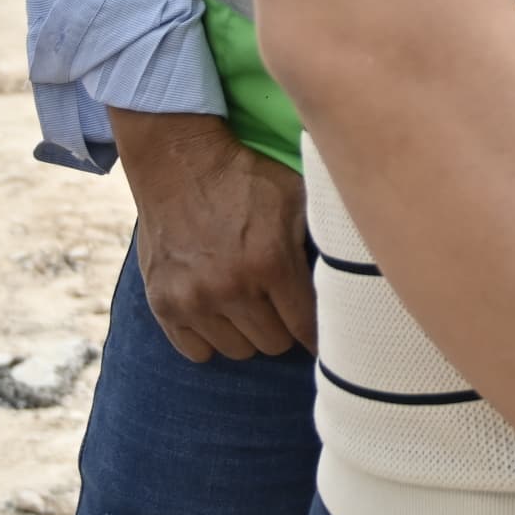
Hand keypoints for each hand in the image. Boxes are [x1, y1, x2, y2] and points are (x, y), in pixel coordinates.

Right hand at [111, 109, 315, 360]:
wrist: (178, 162)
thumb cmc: (245, 179)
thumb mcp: (295, 198)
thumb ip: (320, 239)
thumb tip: (351, 278)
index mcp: (270, 262)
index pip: (306, 327)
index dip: (317, 331)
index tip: (319, 331)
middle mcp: (230, 288)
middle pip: (273, 344)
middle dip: (281, 325)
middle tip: (277, 303)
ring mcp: (192, 300)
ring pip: (237, 351)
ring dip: (246, 332)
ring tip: (245, 303)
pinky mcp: (162, 304)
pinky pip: (197, 352)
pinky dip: (208, 338)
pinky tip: (215, 311)